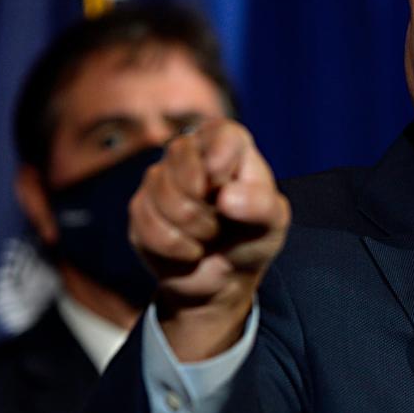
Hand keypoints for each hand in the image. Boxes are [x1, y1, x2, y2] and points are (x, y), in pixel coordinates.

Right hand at [129, 119, 289, 360]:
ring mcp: (161, 178)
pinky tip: (190, 250)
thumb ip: (260, 205)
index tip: (223, 184)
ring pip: (164, 193)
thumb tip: (226, 197)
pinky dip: (175, 246)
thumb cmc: (252, 237)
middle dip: (207, 203)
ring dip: (194, 228)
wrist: (224, 278)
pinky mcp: (140, 207)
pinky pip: (148, 222)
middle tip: (222, 221)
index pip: (221, 133)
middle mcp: (191, 152)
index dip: (221, 158)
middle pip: (182, 157)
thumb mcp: (272, 223)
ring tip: (210, 235)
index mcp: (228, 143)